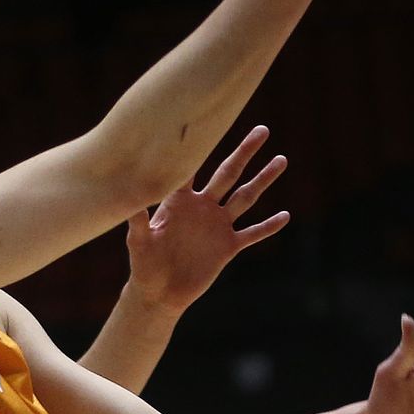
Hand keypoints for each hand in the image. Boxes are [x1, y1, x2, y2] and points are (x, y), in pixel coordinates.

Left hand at [124, 126, 290, 314]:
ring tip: (281, 160)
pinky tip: (284, 216)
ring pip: (245, 198)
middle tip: (262, 130)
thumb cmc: (144, 263)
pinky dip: (267, 227)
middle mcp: (203, 207)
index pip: (191, 168)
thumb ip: (138, 219)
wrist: (159, 292)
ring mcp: (218, 225)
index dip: (201, 148)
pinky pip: (251, 234)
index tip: (213, 122)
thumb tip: (128, 197)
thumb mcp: (139, 240)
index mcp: (180, 200)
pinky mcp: (228, 247)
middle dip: (245, 153)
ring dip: (263, 180)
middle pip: (228, 174)